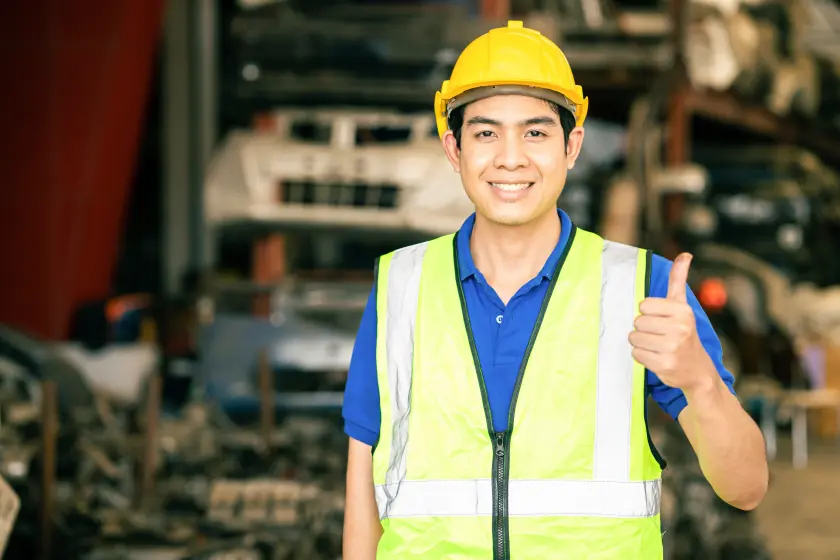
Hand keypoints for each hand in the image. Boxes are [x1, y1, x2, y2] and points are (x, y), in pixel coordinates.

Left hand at [629, 253, 714, 392]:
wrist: (697, 369)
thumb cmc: (684, 333)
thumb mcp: (682, 306)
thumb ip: (679, 280)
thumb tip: (685, 255)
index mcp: (682, 311)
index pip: (643, 306)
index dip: (647, 313)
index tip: (660, 320)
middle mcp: (680, 328)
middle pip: (637, 323)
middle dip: (643, 330)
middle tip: (658, 336)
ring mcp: (673, 347)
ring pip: (634, 338)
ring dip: (641, 344)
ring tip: (656, 346)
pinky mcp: (664, 364)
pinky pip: (636, 355)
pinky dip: (642, 356)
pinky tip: (656, 357)